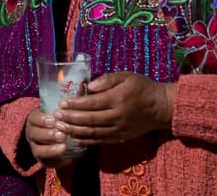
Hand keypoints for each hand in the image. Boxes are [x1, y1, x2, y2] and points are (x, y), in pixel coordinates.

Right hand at [23, 104, 75, 169]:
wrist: (57, 137)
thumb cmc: (59, 120)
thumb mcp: (59, 111)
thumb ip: (65, 107)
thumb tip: (79, 95)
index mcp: (35, 119)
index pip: (34, 118)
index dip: (43, 119)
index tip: (54, 120)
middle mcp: (32, 133)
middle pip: (35, 134)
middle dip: (48, 134)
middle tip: (62, 135)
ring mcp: (35, 147)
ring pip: (38, 149)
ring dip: (51, 148)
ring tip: (64, 146)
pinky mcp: (42, 159)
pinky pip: (46, 160)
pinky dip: (56, 159)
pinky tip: (66, 156)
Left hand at [55, 72, 175, 144]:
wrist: (161, 107)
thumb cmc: (142, 87)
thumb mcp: (126, 76)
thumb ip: (107, 80)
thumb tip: (88, 87)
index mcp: (118, 98)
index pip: (92, 103)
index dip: (75, 104)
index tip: (61, 103)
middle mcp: (118, 116)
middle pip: (90, 120)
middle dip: (70, 118)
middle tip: (56, 116)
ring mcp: (119, 129)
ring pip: (94, 133)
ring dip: (75, 131)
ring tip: (61, 127)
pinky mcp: (121, 137)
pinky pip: (101, 141)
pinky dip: (87, 140)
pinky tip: (75, 137)